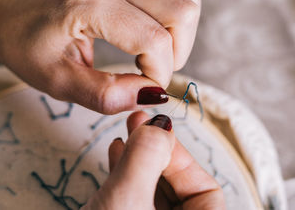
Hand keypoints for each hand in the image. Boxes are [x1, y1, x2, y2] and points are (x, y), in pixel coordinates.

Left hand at [0, 0, 199, 113]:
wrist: (9, 16)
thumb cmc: (27, 48)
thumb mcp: (58, 82)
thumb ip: (105, 94)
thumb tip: (152, 95)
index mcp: (89, 5)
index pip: (154, 39)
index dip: (160, 73)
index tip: (143, 88)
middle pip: (181, 10)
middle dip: (177, 51)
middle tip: (151, 70)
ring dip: (183, 23)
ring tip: (160, 46)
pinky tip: (158, 19)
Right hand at [83, 111, 224, 208]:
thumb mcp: (128, 198)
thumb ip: (147, 156)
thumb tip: (159, 123)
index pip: (206, 190)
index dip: (181, 157)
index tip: (154, 133)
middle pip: (178, 186)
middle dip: (156, 152)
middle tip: (138, 124)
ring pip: (153, 189)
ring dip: (139, 159)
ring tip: (124, 133)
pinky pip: (136, 196)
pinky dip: (127, 173)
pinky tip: (115, 153)